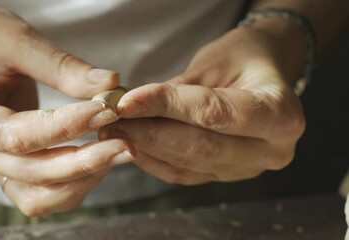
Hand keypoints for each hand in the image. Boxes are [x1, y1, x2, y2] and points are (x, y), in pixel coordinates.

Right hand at [0, 1, 134, 215]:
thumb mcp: (18, 41)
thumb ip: (62, 66)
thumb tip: (111, 86)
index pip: (17, 136)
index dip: (67, 127)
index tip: (107, 111)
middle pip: (31, 172)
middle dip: (83, 161)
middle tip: (125, 144)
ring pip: (39, 195)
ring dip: (81, 179)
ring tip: (116, 152)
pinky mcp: (10, 167)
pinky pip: (43, 193)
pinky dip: (74, 183)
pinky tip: (98, 160)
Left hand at [99, 27, 305, 184]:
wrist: (263, 78)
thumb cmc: (244, 59)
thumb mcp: (216, 62)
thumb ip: (179, 90)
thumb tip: (130, 106)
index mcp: (281, 114)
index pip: (213, 113)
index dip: (166, 107)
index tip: (126, 101)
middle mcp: (272, 149)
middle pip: (201, 146)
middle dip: (150, 132)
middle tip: (111, 119)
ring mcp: (249, 168)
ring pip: (190, 163)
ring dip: (147, 147)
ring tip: (114, 130)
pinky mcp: (227, 175)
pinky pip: (185, 174)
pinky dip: (154, 161)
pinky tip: (131, 145)